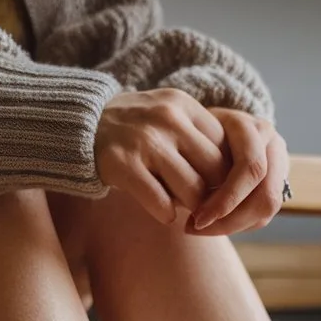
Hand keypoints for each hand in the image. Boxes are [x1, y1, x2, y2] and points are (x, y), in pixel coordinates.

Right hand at [95, 88, 229, 225]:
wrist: (82, 126)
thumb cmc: (137, 131)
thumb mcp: (171, 118)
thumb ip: (201, 139)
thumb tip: (238, 180)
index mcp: (185, 106)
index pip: (226, 149)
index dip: (226, 177)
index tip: (216, 189)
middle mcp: (168, 119)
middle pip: (214, 173)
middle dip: (212, 197)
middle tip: (202, 207)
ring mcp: (145, 141)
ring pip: (193, 191)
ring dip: (191, 209)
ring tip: (182, 208)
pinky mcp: (123, 164)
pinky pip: (160, 203)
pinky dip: (166, 214)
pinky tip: (162, 212)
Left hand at [191, 109, 288, 235]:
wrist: (198, 130)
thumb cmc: (184, 138)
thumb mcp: (184, 146)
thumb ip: (191, 170)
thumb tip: (194, 210)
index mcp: (248, 126)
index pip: (250, 168)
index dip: (226, 200)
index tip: (196, 220)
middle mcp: (269, 140)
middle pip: (266, 195)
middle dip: (231, 220)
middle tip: (197, 228)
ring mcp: (277, 159)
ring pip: (268, 208)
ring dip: (235, 225)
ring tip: (203, 228)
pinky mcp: (275, 181)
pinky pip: (263, 215)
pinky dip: (238, 224)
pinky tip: (214, 224)